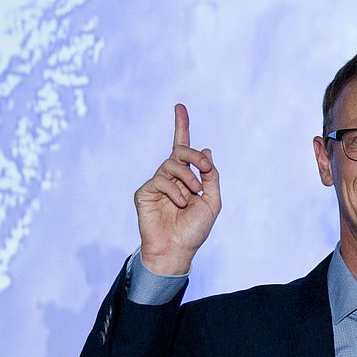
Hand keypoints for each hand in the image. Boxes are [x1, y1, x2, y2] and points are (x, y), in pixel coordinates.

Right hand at [134, 104, 221, 274]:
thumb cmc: (195, 229)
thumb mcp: (212, 201)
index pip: (182, 147)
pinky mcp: (144, 192)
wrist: (178, 249)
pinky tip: (179, 203)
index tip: (179, 107)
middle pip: (180, 151)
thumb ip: (211, 176)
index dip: (181, 126)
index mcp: (187, 177)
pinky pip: (161, 180)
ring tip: (192, 195)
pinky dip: (175, 190)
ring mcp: (156, 184)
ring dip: (188, 178)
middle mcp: (171, 177)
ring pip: (171, 165)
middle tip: (205, 168)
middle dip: (194, 155)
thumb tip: (207, 150)